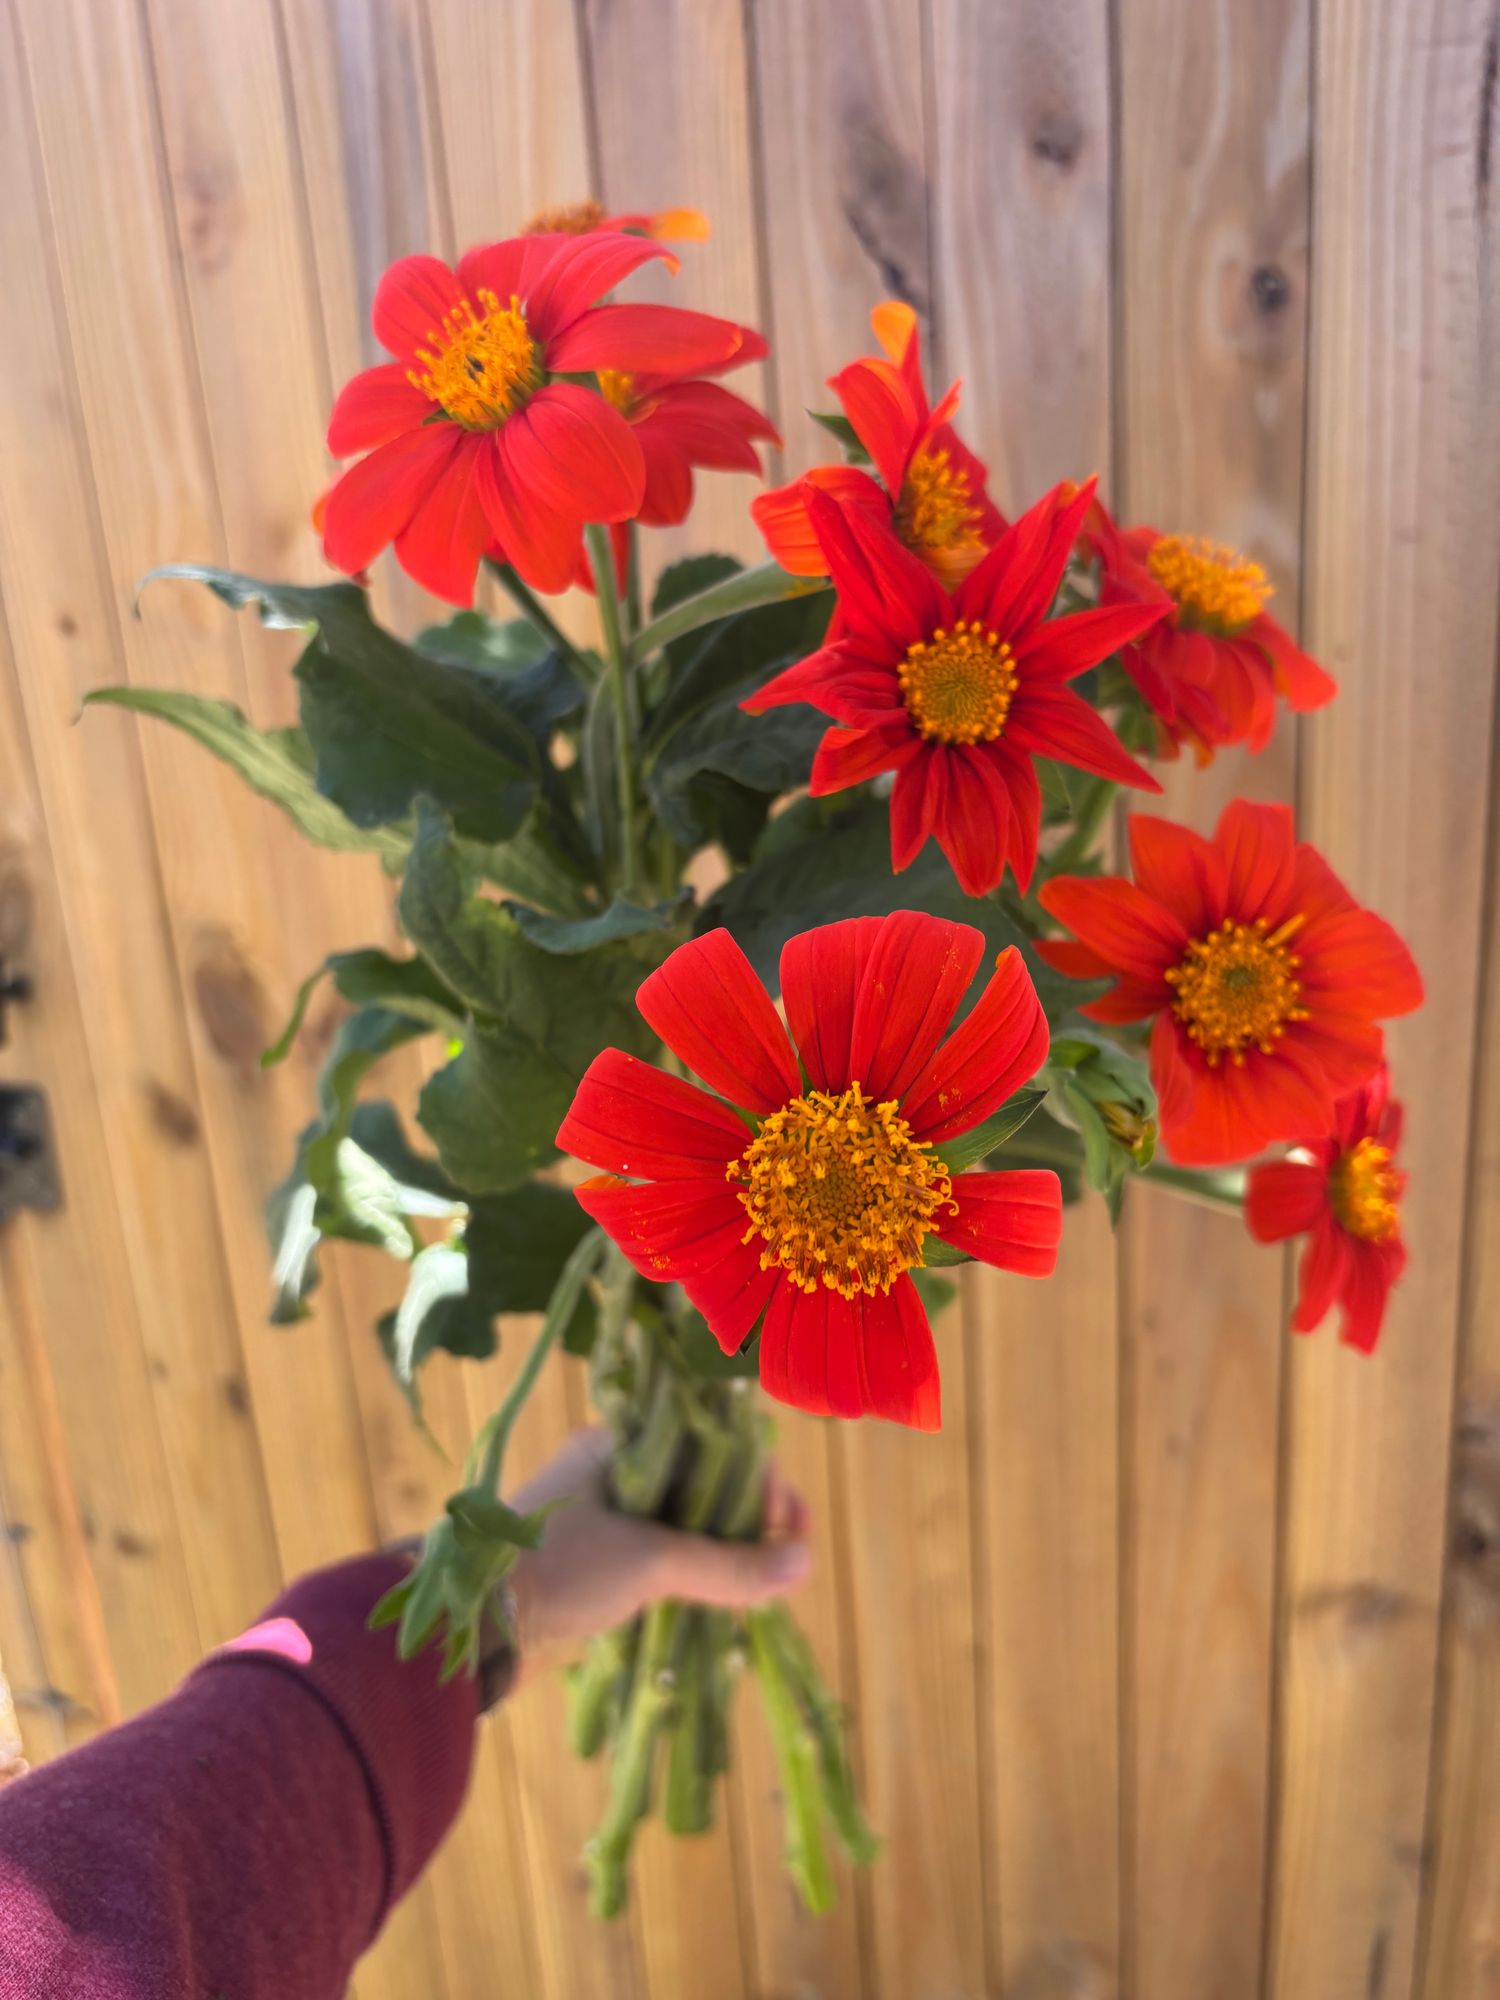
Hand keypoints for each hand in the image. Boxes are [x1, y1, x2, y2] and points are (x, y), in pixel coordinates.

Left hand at [504, 1428, 810, 1686]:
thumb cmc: (558, 1569)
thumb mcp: (651, 1562)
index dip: (758, 1482)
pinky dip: (690, 1575)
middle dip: (745, 1521)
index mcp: (617, 1445)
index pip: (709, 1445)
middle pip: (699, 1486)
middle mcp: (609, 1472)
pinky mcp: (591, 1565)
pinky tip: (716, 1602)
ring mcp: (598, 1520)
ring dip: (720, 1552)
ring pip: (679, 1526)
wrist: (471, 1629)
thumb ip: (729, 1565)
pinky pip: (657, 1559)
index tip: (792, 1527)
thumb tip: (804, 1563)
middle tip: (781, 1563)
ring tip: (758, 1587)